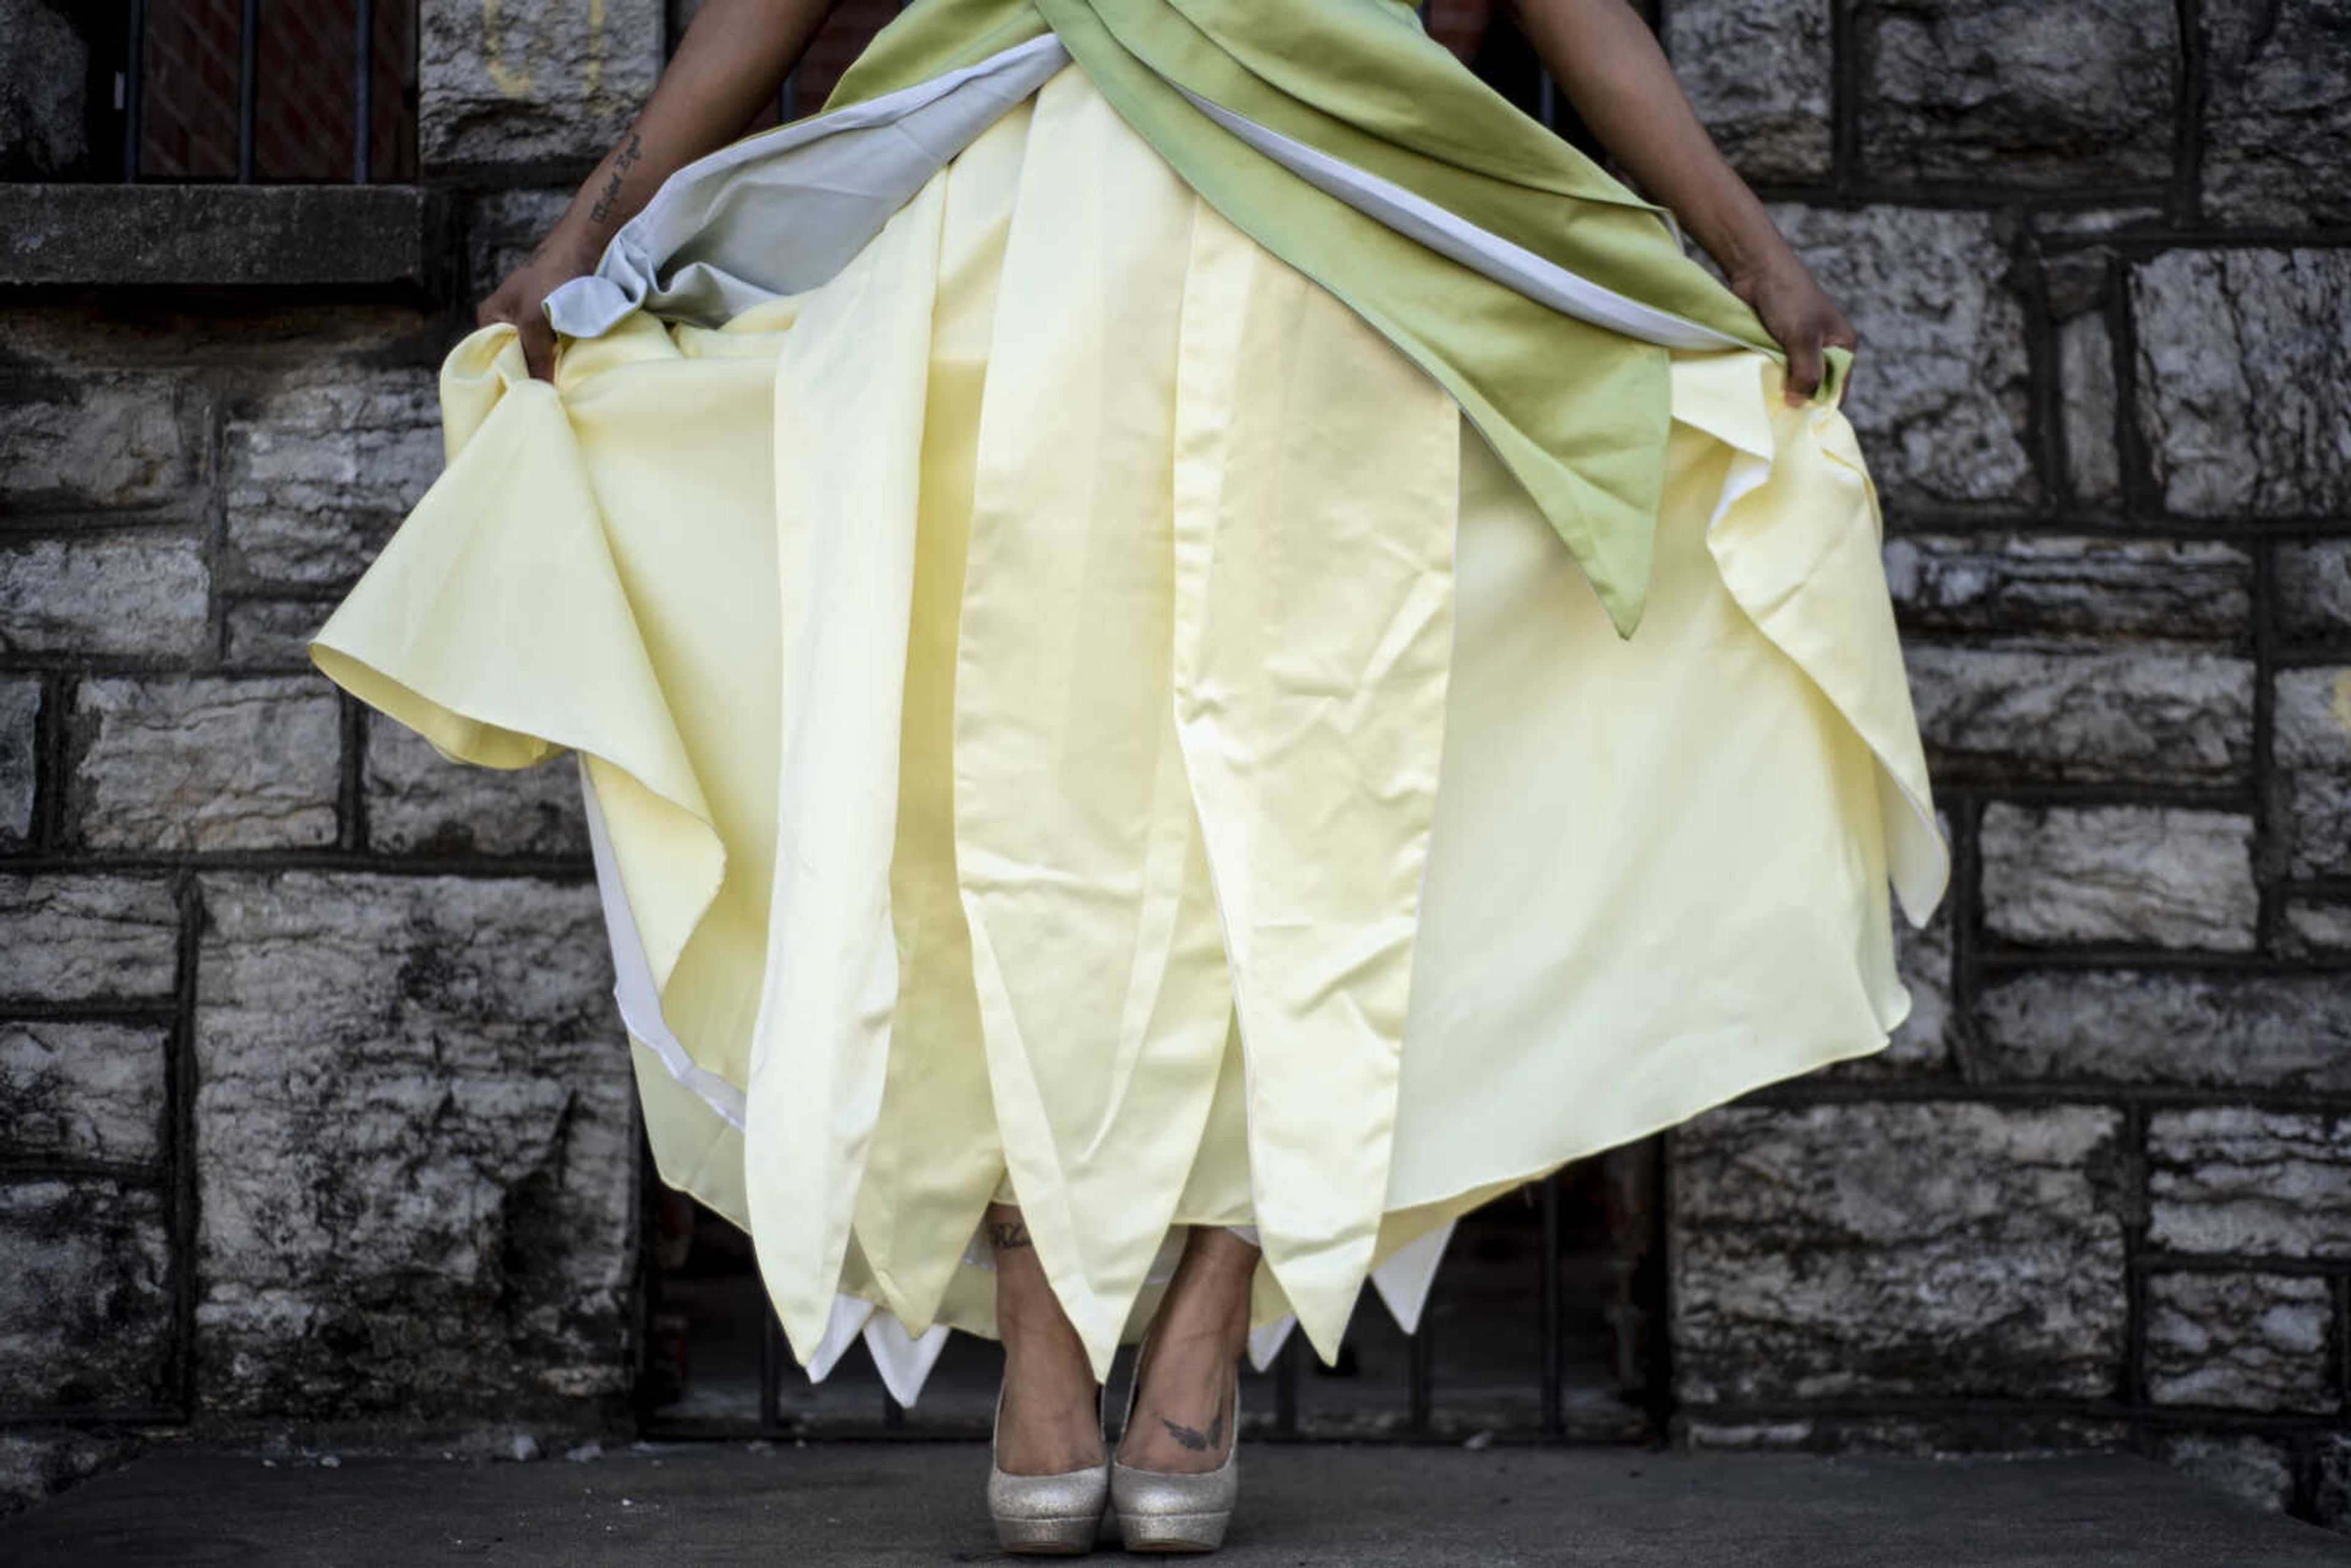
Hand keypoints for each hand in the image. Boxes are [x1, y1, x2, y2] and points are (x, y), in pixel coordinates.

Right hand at [475, 231, 599, 382]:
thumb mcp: (533, 321)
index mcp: (490, 317)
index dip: (506, 375)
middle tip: (540, 395)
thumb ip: (533, 355)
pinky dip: (557, 358)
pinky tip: (564, 373)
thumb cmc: (548, 281)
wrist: (582, 253)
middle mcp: (506, 320)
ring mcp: (530, 321)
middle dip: (528, 373)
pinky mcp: (551, 323)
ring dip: (545, 367)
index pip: (491, 356)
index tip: (521, 395)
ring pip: (535, 353)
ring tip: (553, 388)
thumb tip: (541, 390)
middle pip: (514, 357)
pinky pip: (551, 347)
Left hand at [1728, 251, 1858, 406]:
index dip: (1819, 407)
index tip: (1797, 424)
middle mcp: (1824, 350)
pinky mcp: (1776, 346)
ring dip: (1779, 390)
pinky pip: (1774, 371)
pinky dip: (1766, 379)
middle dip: (1797, 400)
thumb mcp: (1803, 339)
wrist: (1757, 270)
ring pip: (1791, 381)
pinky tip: (1755, 390)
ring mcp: (1798, 348)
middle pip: (1813, 388)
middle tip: (1777, 417)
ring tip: (1764, 405)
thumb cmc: (1788, 299)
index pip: (1836, 389)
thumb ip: (1806, 373)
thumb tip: (1798, 405)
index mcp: (1842, 347)